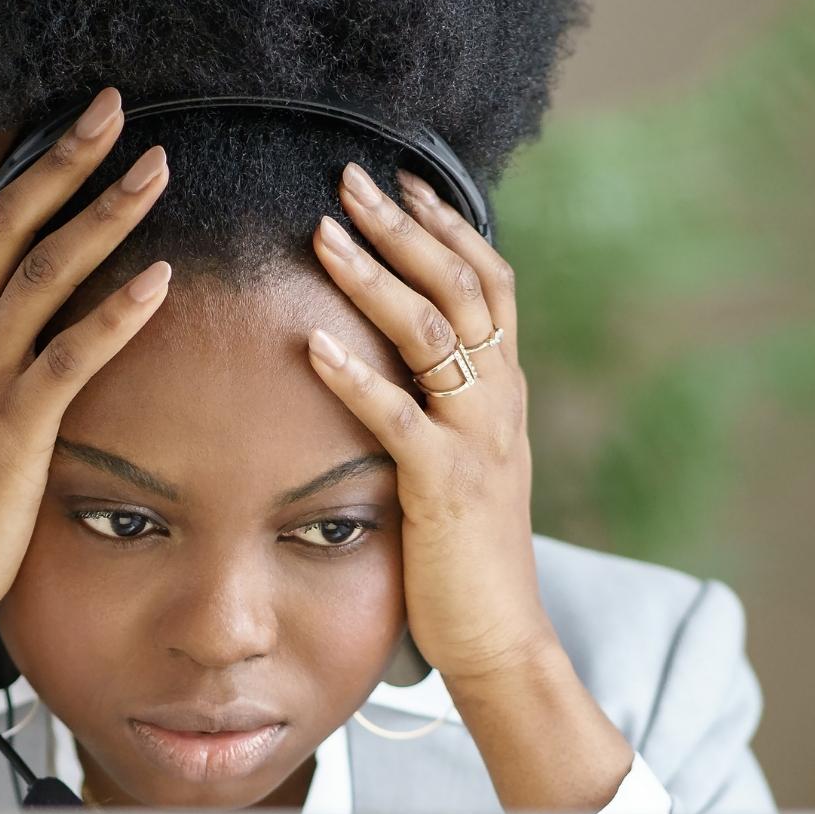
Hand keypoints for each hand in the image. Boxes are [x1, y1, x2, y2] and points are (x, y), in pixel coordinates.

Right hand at [0, 85, 173, 634]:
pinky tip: (162, 278)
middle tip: (112, 103)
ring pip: (42, 270)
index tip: (30, 108)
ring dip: (104, 212)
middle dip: (60, 155)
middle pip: (3, 218)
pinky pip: (70, 353)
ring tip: (158, 167)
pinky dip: (118, 310)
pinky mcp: (12, 427)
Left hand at [301, 163, 634, 811]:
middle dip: (404, 226)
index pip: (489, 282)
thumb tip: (399, 360)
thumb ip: (442, 406)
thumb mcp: (463, 462)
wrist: (499, 637)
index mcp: (504, 391)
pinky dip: (355, 374)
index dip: (447, 225)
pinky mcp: (444, 485)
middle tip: (348, 176)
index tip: (400, 180)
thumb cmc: (465, 555)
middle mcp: (500, 402)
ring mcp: (478, 440)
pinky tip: (311, 341)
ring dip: (376, 277)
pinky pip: (400, 415)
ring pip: (435, 334)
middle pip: (463, 286)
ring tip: (322, 232)